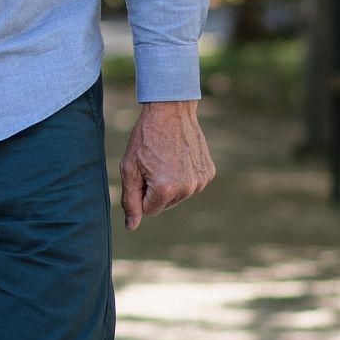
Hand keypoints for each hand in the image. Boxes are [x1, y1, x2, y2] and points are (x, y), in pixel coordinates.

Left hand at [117, 99, 214, 230]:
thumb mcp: (130, 168)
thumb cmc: (145, 139)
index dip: (141, 192)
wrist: (170, 111)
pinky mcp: (209, 173)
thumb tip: (131, 227)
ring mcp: (201, 181)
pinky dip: (184, 175)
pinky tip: (179, 157)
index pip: (148, 210)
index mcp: (165, 189)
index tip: (142, 172)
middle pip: (164, 204)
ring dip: (170, 183)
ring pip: (178, 195)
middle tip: (153, 163)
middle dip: (155, 190)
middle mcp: (187, 189)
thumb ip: (130, 200)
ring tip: (166, 159)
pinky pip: (191, 184)